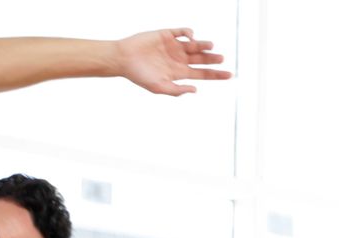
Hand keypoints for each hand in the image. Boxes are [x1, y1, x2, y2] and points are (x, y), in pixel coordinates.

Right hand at [114, 28, 231, 95]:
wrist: (123, 59)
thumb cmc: (139, 75)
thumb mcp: (159, 88)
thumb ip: (177, 90)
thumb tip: (195, 90)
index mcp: (179, 73)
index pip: (202, 74)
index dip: (216, 74)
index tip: (230, 75)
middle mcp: (179, 59)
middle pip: (201, 59)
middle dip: (212, 59)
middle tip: (222, 58)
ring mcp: (173, 46)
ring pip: (194, 45)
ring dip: (203, 45)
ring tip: (211, 46)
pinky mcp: (166, 34)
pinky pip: (181, 32)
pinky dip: (188, 33)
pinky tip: (191, 37)